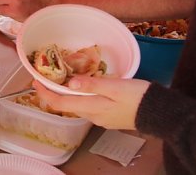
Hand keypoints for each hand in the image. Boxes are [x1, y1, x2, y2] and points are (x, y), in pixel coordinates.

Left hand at [33, 77, 150, 129]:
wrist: (161, 112)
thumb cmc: (138, 96)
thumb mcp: (115, 87)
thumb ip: (92, 84)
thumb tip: (69, 83)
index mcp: (92, 108)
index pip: (60, 104)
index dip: (45, 93)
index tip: (34, 80)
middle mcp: (94, 116)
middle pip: (67, 105)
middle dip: (54, 92)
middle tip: (47, 76)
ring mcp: (102, 118)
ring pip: (78, 105)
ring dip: (67, 94)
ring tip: (62, 78)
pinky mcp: (110, 116)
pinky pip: (89, 105)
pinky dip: (80, 96)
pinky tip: (84, 86)